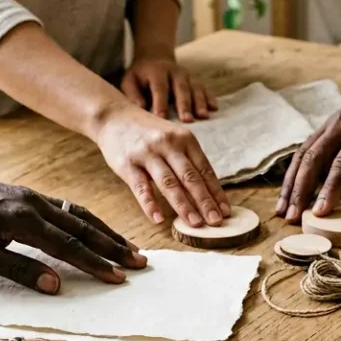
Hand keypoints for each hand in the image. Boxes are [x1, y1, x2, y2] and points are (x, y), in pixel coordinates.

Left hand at [0, 168, 145, 292]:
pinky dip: (87, 221)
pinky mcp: (26, 195)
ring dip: (105, 232)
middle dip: (113, 246)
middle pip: (83, 227)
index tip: (119, 278)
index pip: (68, 246)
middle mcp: (33, 204)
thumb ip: (18, 269)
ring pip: (78, 214)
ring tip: (127, 247)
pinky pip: (66, 208)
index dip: (96, 264)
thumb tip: (56, 286)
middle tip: (140, 262)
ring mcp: (31, 197)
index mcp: (22, 220)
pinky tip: (96, 230)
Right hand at [94, 105, 230, 226]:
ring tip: (194, 223)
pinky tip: (158, 219)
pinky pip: (141, 187)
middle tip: (216, 222)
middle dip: (205, 201)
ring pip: (169, 183)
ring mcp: (147, 154)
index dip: (216, 192)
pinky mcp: (127, 164)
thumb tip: (208, 191)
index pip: (204, 170)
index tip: (225, 211)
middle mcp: (168, 144)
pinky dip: (150, 204)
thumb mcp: (173, 138)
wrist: (114, 116)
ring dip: (183, 205)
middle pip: (190, 177)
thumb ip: (188, 160)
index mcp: (185, 139)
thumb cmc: (148, 132)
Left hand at [120, 55, 216, 121]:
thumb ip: (133, 94)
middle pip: (181, 88)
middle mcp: (174, 72)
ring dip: (200, 102)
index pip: (160, 88)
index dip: (161, 103)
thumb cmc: (140, 75)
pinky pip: (204, 88)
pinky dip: (210, 97)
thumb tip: (140, 108)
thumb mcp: (129, 81)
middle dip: (184, 104)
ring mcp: (187, 75)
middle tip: (187, 120)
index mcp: (157, 72)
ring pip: (195, 88)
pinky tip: (214, 108)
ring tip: (203, 116)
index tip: (162, 118)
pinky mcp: (195, 79)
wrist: (155, 57)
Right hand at [277, 80, 340, 220]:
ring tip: (282, 210)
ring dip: (291, 183)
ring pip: (303, 154)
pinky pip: (306, 150)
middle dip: (300, 190)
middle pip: (314, 158)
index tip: (319, 212)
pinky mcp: (326, 127)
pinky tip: (289, 193)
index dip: (330, 189)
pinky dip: (295, 172)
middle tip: (292, 218)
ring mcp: (331, 123)